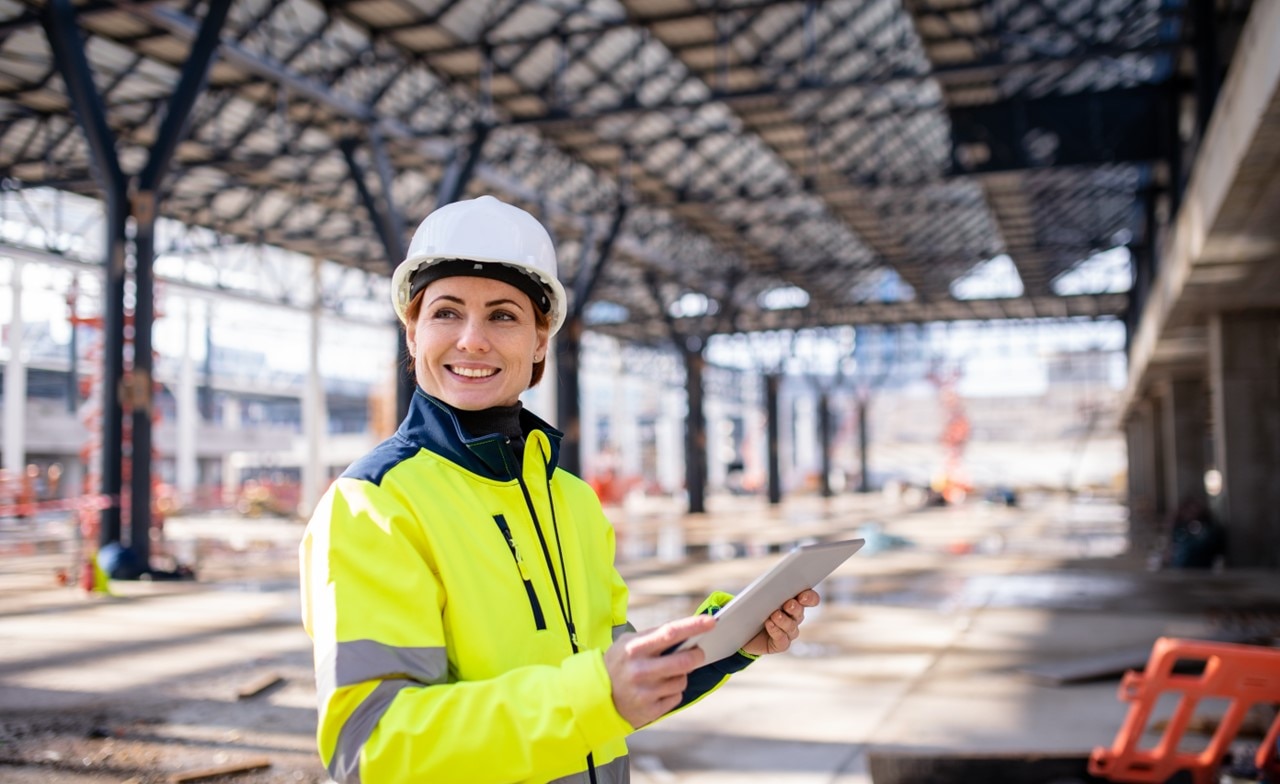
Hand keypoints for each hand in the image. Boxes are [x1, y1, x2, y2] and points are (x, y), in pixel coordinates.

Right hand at [605, 614, 714, 728]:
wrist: (596, 697)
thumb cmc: (618, 664)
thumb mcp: (627, 644)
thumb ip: (654, 637)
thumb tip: (687, 632)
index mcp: (634, 648)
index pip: (670, 633)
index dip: (693, 626)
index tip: (711, 621)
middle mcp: (640, 671)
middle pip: (684, 661)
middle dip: (697, 655)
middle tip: (698, 653)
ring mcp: (645, 692)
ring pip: (682, 680)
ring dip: (681, 675)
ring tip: (666, 674)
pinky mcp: (650, 710)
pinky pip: (676, 697)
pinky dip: (672, 691)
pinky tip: (658, 689)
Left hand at [741, 589, 819, 655]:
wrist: (741, 632)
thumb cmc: (752, 609)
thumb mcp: (758, 596)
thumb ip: (767, 590)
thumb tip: (768, 583)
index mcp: (794, 602)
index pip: (810, 599)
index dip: (810, 597)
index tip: (803, 596)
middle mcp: (794, 617)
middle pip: (800, 612)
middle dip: (795, 608)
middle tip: (788, 604)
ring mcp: (789, 632)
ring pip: (791, 626)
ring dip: (784, 620)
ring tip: (775, 615)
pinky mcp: (781, 644)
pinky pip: (782, 639)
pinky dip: (776, 631)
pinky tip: (769, 624)